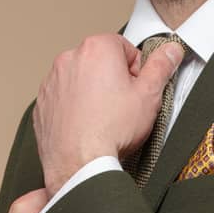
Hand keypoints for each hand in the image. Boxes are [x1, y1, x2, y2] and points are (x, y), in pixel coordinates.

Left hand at [34, 33, 183, 193]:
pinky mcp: (42, 103)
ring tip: (104, 118)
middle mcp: (69, 59)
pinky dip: (74, 108)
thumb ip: (161, 66)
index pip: (125, 47)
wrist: (79, 165)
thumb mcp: (149, 95)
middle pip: (100, 62)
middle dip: (113, 79)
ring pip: (80, 80)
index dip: (136, 70)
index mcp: (97, 49)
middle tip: (123, 106)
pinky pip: (63, 99)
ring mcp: (52, 81)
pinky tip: (87, 126)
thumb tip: (171, 50)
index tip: (137, 89)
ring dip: (92, 93)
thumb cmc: (111, 131)